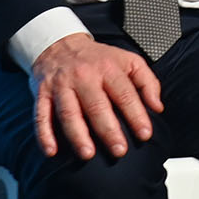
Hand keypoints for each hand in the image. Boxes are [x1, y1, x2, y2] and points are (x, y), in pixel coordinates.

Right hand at [29, 34, 162, 158]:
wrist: (61, 44)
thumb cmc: (98, 58)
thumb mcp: (128, 60)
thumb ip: (147, 82)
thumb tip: (157, 107)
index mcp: (108, 68)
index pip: (125, 94)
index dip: (136, 115)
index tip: (145, 134)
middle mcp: (84, 76)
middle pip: (97, 105)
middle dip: (108, 130)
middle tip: (119, 150)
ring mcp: (61, 85)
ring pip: (69, 112)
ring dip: (77, 135)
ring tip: (87, 154)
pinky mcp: (42, 93)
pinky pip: (41, 115)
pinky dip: (44, 134)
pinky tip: (51, 150)